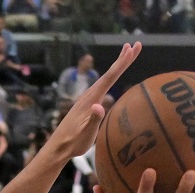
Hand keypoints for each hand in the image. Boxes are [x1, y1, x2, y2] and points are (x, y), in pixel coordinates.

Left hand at [45, 41, 141, 158]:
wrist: (58, 147)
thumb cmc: (74, 142)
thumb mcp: (86, 134)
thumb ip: (93, 120)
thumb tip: (99, 106)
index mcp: (91, 99)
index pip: (110, 77)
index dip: (122, 63)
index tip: (132, 48)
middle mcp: (89, 95)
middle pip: (109, 73)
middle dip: (123, 59)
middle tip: (136, 44)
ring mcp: (87, 99)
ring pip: (105, 78)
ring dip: (117, 65)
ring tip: (127, 54)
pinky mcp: (86, 104)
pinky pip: (102, 86)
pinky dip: (110, 77)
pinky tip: (111, 78)